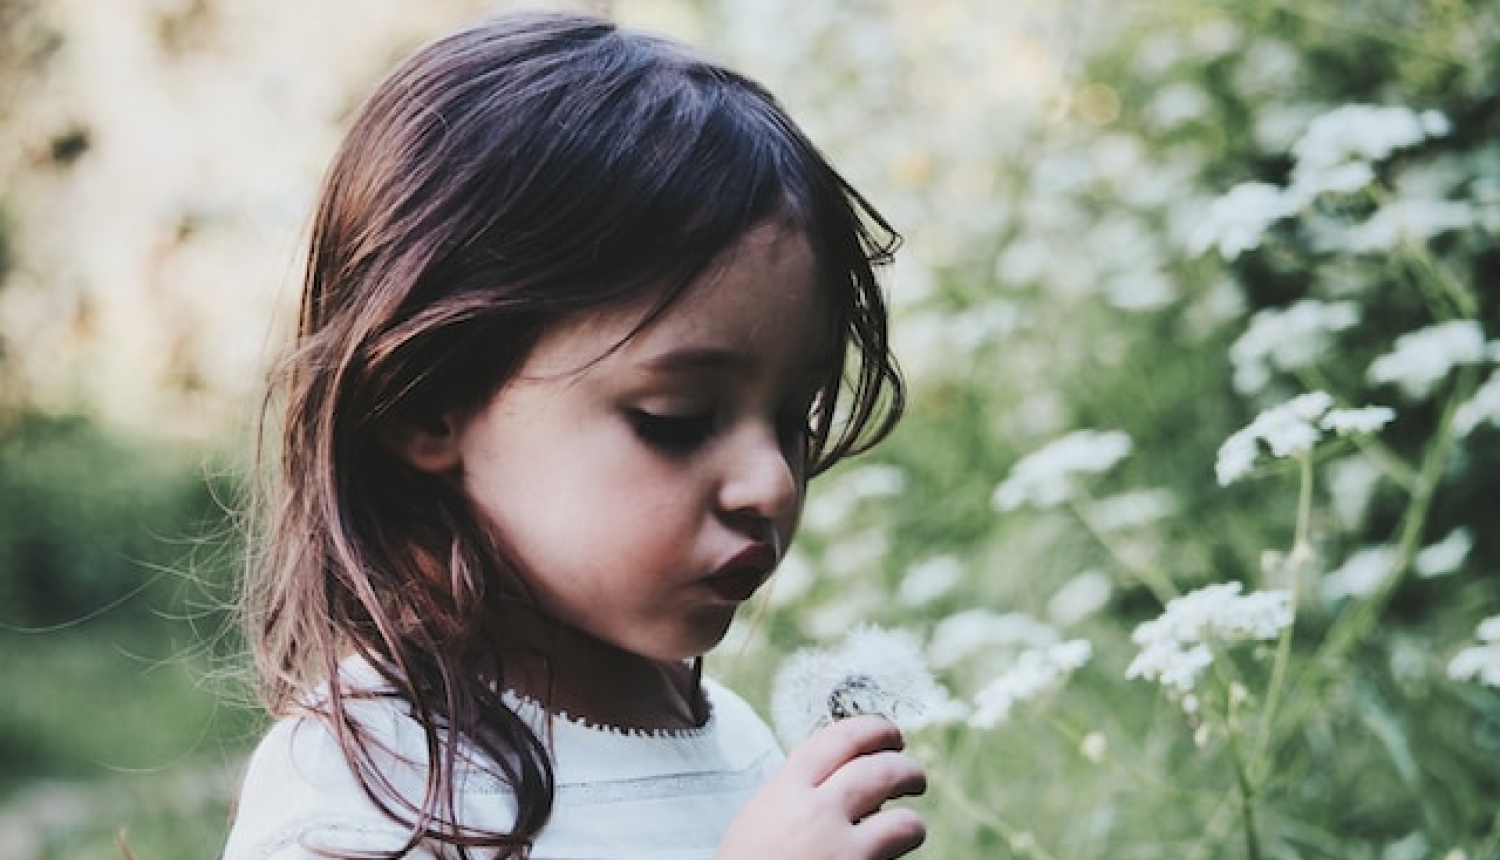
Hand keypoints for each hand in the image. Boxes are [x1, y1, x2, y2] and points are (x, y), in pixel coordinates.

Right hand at [718, 715, 926, 859]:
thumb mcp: (758, 817)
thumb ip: (795, 793)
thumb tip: (838, 779)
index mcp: (787, 790)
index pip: (840, 739)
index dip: (873, 729)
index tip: (888, 733)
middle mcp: (816, 813)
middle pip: (879, 771)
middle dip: (906, 769)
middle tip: (912, 775)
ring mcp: (840, 850)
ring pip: (901, 821)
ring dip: (912, 820)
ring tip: (911, 824)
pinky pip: (894, 856)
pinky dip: (899, 851)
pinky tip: (896, 853)